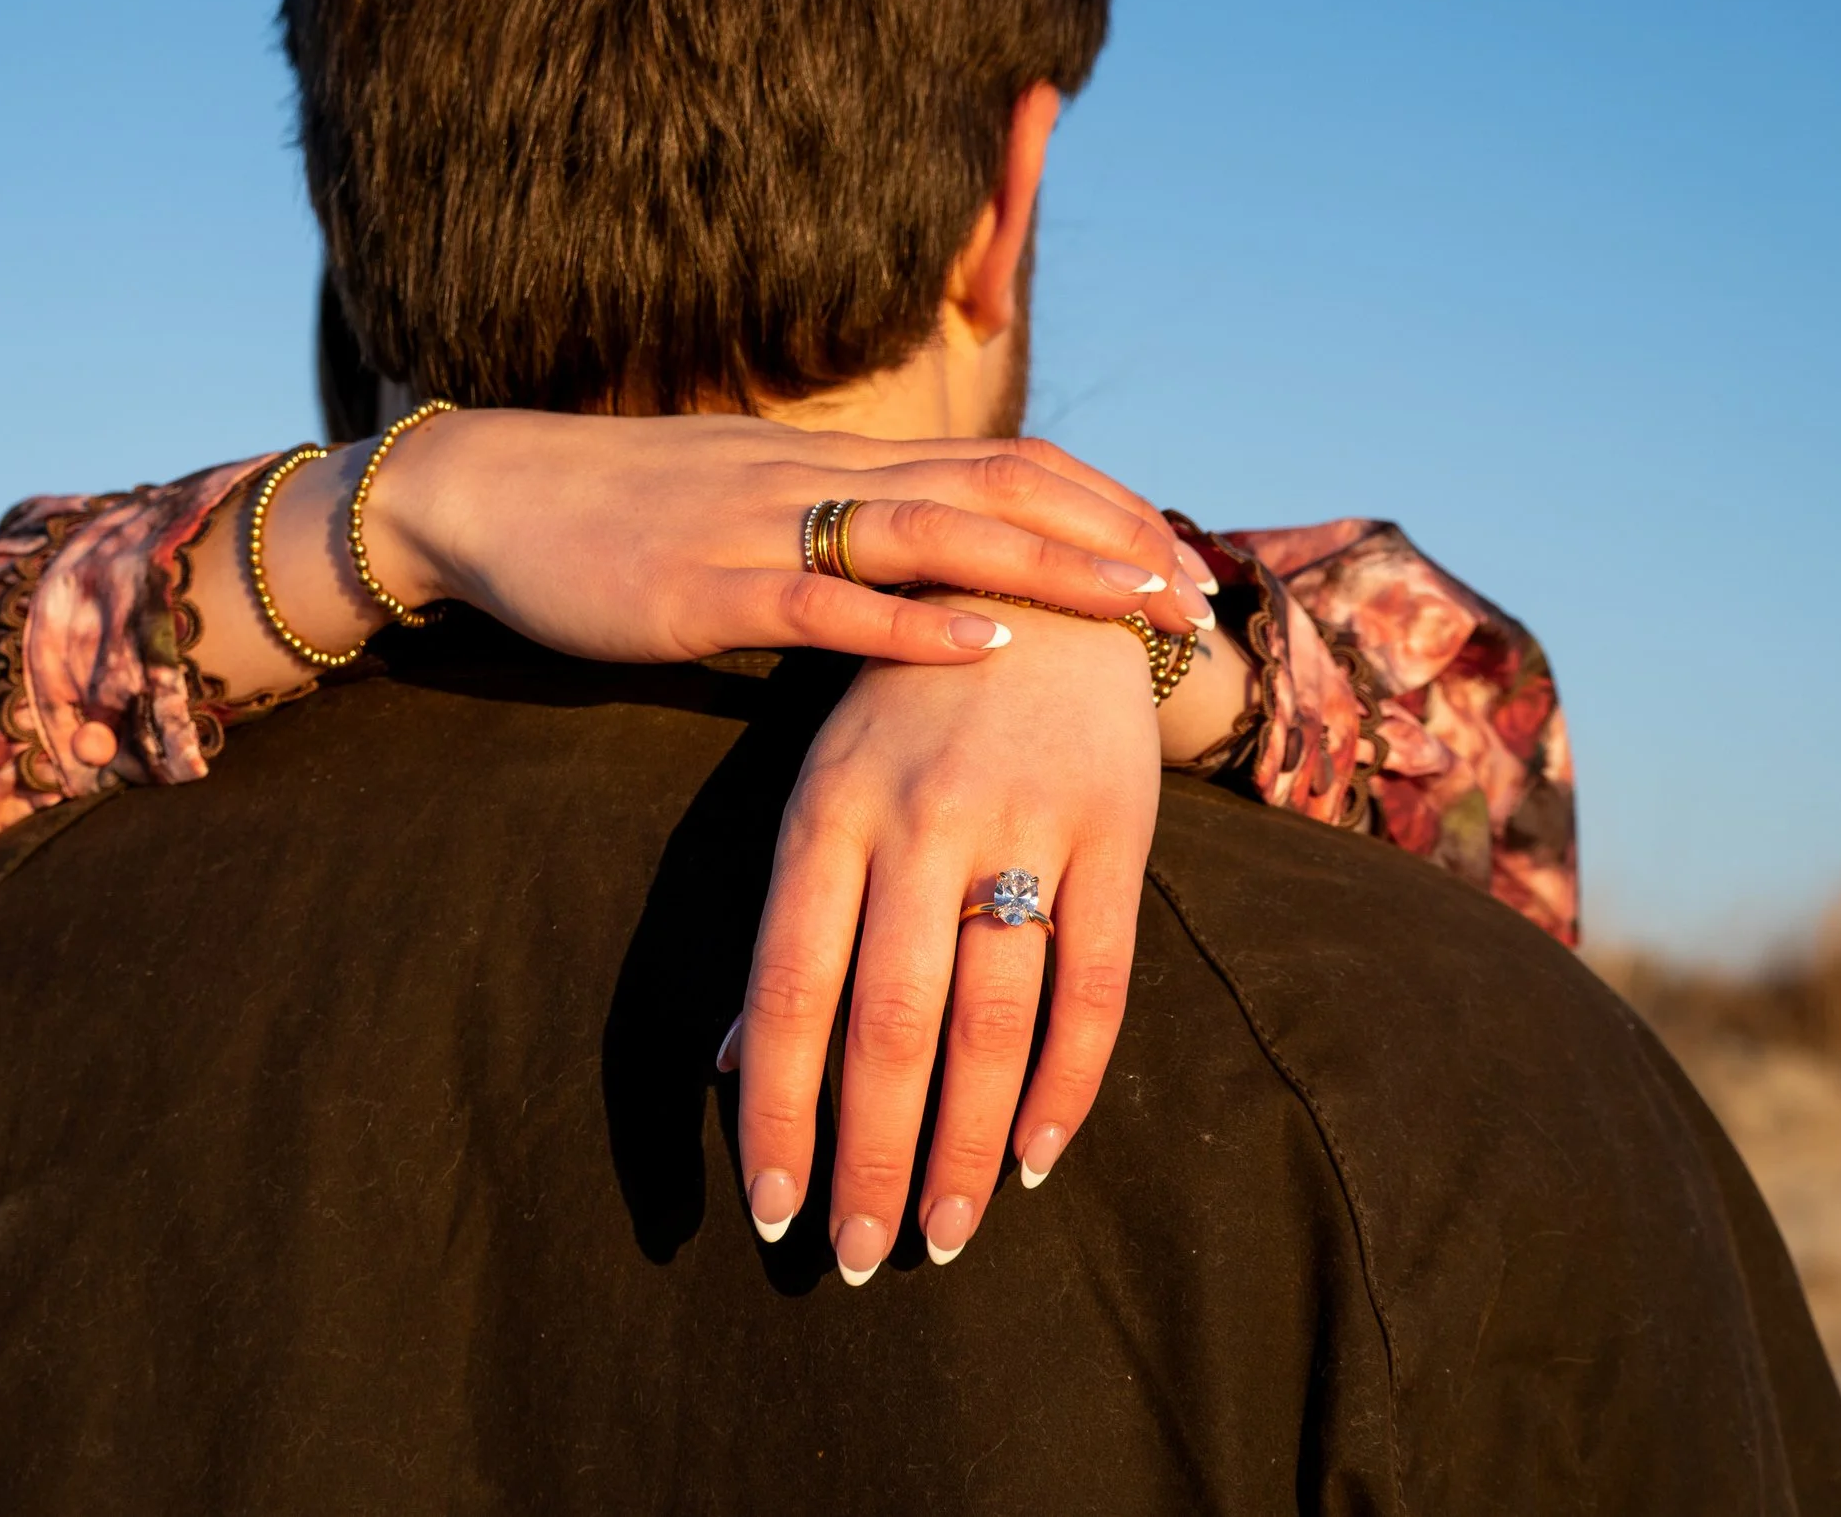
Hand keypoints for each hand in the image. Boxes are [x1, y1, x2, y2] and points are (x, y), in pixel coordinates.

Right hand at [372, 409, 1217, 662]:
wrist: (489, 496)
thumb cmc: (616, 519)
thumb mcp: (747, 512)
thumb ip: (835, 537)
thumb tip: (923, 586)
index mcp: (836, 466)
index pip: (1004, 463)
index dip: (1101, 503)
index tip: (1175, 553)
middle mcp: (820, 481)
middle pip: (1001, 486)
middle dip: (1110, 536)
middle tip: (1195, 592)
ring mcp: (764, 528)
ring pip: (936, 531)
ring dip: (1049, 569)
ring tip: (1135, 607)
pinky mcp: (705, 590)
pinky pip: (824, 603)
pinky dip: (912, 628)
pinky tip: (983, 651)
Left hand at [719, 602, 1162, 1280]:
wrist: (1044, 584)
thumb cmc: (906, 713)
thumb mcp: (824, 791)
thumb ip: (791, 925)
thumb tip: (726, 1066)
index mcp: (826, 816)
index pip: (787, 992)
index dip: (776, 1112)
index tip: (770, 1211)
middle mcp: (918, 824)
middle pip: (889, 1025)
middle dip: (872, 1156)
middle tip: (859, 1256)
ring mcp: (1022, 827)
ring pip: (992, 1021)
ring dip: (964, 1145)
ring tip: (941, 1235)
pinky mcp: (1114, 835)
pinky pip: (1096, 984)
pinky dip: (1067, 1082)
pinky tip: (1032, 1157)